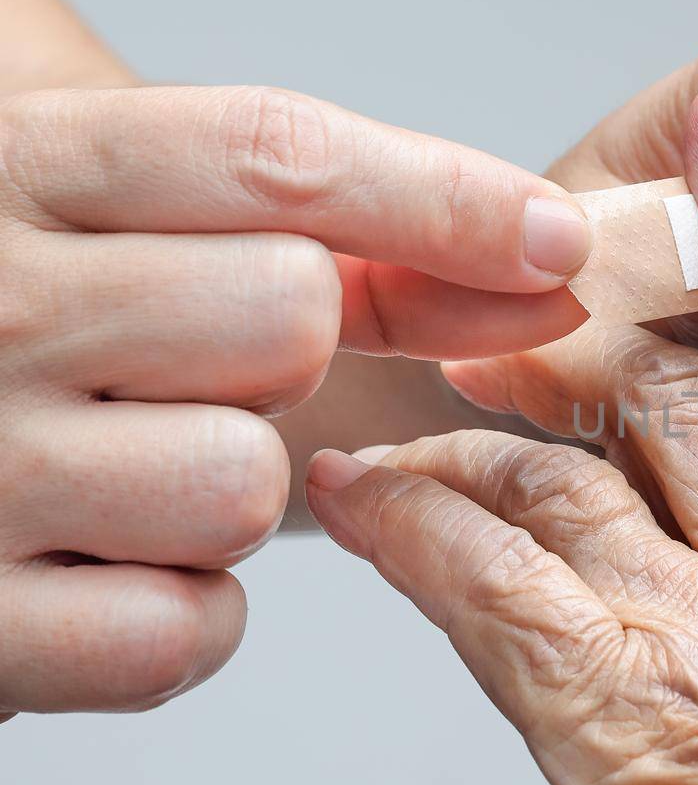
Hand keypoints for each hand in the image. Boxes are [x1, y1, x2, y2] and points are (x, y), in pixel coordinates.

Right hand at [0, 85, 592, 718]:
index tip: (557, 242)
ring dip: (229, 495)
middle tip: (196, 371)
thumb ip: (339, 245)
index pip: (271, 155)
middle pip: (284, 315)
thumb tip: (540, 266)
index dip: (442, 197)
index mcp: (22, 170)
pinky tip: (105, 567)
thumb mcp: (144, 241)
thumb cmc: (43, 338)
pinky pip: (183, 629)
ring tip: (130, 474)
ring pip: (242, 483)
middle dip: (291, 356)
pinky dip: (177, 615)